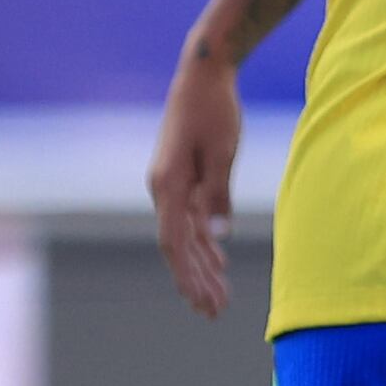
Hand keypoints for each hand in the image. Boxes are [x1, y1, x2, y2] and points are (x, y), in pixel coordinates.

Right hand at [149, 50, 244, 317]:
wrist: (202, 73)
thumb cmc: (214, 109)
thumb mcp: (222, 152)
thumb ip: (217, 195)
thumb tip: (217, 237)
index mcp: (168, 184)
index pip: (174, 243)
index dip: (187, 275)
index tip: (201, 301)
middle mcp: (163, 188)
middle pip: (178, 246)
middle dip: (196, 280)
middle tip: (214, 312)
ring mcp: (171, 184)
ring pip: (185, 236)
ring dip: (202, 266)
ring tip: (218, 297)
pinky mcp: (182, 178)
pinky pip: (192, 219)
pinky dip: (204, 242)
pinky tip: (218, 261)